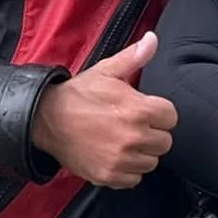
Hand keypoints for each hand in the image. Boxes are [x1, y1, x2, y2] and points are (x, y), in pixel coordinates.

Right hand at [31, 31, 176, 188]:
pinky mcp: (109, 176)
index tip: (145, 111)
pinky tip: (115, 155)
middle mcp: (133, 137)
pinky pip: (134, 178)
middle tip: (132, 126)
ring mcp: (121, 159)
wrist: (45, 119)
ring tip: (122, 140)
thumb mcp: (106, 71)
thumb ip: (133, 58)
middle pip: (164, 141)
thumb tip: (153, 39)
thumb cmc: (78, 95)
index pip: (171, 117)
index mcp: (138, 110)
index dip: (159, 113)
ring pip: (151, 161)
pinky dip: (127, 170)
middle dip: (152, 133)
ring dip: (141, 153)